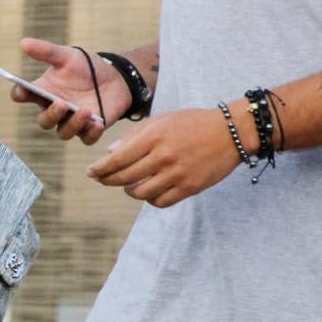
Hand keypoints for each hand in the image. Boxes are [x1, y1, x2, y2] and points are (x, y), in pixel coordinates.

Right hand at [11, 39, 125, 144]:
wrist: (116, 77)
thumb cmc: (87, 67)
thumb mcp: (67, 56)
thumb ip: (46, 51)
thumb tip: (23, 43)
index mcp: (44, 91)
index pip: (23, 96)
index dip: (19, 95)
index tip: (21, 91)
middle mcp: (54, 110)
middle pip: (44, 121)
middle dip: (51, 114)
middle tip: (61, 103)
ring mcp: (71, 122)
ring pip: (64, 132)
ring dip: (73, 124)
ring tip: (85, 111)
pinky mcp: (90, 130)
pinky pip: (87, 139)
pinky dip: (91, 133)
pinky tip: (98, 123)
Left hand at [87, 107, 242, 205]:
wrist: (230, 132)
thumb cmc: (193, 123)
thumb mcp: (163, 120)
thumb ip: (135, 135)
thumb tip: (110, 153)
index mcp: (154, 137)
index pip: (117, 159)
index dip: (100, 169)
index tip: (91, 172)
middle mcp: (163, 157)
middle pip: (124, 178)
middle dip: (108, 180)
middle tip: (103, 179)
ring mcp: (177, 174)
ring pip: (140, 193)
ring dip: (130, 191)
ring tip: (129, 186)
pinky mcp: (189, 187)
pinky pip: (160, 201)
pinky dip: (150, 199)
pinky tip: (149, 192)